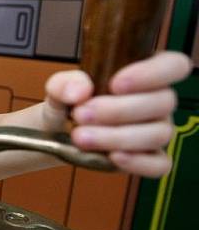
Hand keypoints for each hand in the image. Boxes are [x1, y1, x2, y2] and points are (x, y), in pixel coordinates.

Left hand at [44, 51, 192, 177]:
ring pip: (158, 134)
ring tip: (80, 137)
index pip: (173, 65)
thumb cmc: (67, 104)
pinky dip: (137, 162)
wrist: (56, 133)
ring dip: (117, 136)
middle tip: (80, 114)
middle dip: (119, 110)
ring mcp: (156, 131)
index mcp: (144, 75)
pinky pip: (159, 164)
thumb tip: (81, 90)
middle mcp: (156, 102)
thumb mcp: (58, 89)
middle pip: (163, 103)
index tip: (115, 84)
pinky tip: (111, 156)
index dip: (152, 73)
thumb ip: (64, 84)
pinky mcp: (149, 159)